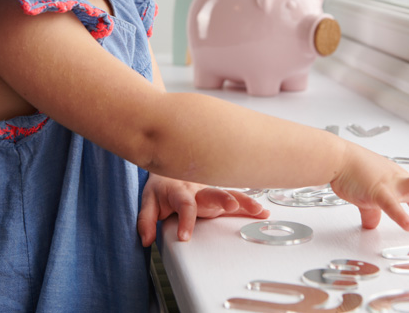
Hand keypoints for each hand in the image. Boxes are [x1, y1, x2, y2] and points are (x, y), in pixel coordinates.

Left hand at [137, 174, 269, 245]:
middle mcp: (198, 190)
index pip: (184, 205)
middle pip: (211, 194)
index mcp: (179, 191)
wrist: (170, 169)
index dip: (185, 220)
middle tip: (232, 207)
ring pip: (229, 194)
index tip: (185, 236)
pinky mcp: (219, 197)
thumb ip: (146, 220)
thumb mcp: (148, 202)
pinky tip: (262, 213)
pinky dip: (249, 206)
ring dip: (244, 202)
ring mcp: (211, 192)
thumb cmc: (161, 187)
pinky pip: (236, 200)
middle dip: (223, 199)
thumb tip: (146, 238)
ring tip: (258, 210)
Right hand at [330, 145, 408, 230]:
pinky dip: (399, 215)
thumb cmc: (351, 173)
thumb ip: (374, 212)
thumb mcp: (367, 197)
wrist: (336, 159)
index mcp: (402, 185)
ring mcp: (392, 186)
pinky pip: (390, 205)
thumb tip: (372, 224)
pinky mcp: (377, 191)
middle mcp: (403, 184)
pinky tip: (408, 225)